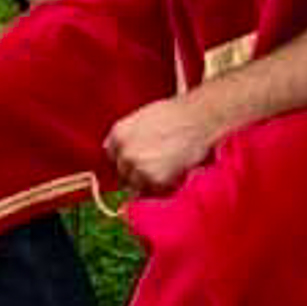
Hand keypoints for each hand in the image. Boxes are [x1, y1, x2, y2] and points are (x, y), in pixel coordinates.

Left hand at [104, 94, 219, 195]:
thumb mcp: (142, 116)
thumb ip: (126, 134)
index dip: (125, 158)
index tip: (136, 159)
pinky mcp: (156, 180)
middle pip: (122, 173)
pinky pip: (153, 191)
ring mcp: (139, 168)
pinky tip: (172, 172)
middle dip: (135, 172)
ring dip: (147, 182)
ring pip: (136, 186)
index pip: (111, 155)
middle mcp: (124, 152)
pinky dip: (161, 187)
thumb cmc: (174, 114)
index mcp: (118, 133)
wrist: (197, 119)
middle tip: (155, 165)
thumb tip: (108, 147)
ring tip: (165, 169)